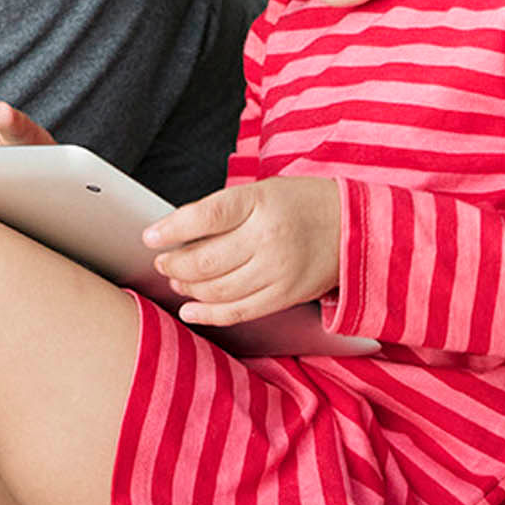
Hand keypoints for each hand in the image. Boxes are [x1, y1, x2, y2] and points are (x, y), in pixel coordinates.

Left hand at [143, 176, 342, 326]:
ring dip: (188, 288)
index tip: (149, 236)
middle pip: (206, 260)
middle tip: (162, 262)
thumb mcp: (264, 191)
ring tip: (176, 280)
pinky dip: (209, 314)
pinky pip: (239, 311)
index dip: (172, 229)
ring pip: (218, 289)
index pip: (206, 216)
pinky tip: (190, 309)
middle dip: (175, 265)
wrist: (355, 227)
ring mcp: (278, 271)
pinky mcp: (286, 296)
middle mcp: (268, 237)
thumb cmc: (301, 204)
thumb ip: (226, 211)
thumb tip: (178, 233)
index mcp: (260, 201)